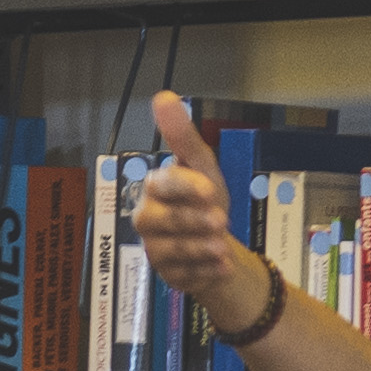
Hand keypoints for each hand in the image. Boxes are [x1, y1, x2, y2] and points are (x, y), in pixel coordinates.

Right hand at [138, 91, 263, 313]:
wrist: (218, 244)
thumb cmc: (206, 202)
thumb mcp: (203, 167)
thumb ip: (183, 137)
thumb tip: (164, 97)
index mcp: (156, 188)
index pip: (162, 184)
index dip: (185, 187)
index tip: (210, 191)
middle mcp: (148, 217)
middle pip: (158, 220)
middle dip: (192, 221)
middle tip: (221, 221)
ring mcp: (155, 248)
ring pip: (169, 249)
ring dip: (200, 248)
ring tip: (223, 248)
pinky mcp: (167, 274)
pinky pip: (182, 274)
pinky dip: (206, 270)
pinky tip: (221, 265)